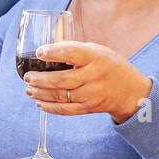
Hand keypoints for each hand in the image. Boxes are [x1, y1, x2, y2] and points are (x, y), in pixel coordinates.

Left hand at [23, 41, 152, 123]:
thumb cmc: (110, 66)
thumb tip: (45, 49)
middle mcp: (94, 76)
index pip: (72, 53)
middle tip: (27, 77)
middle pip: (61, 80)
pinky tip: (39, 102)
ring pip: (61, 96)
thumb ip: (74, 49)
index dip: (53, 53)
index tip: (38, 53)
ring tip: (28, 89)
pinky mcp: (90, 108)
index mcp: (96, 57)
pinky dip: (50, 107)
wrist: (131, 92)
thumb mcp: (98, 51)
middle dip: (40, 79)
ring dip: (40, 93)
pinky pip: (66, 110)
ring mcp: (92, 94)